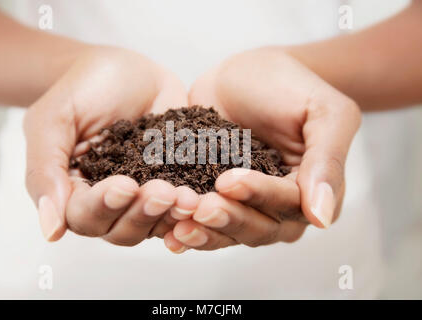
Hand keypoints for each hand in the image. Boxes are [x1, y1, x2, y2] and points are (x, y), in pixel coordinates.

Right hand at [24, 46, 198, 243]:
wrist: (123, 69)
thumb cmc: (82, 90)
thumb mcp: (53, 120)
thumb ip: (46, 172)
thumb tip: (50, 232)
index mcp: (75, 192)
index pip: (85, 217)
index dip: (105, 207)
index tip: (126, 184)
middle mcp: (111, 203)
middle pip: (123, 230)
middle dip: (144, 213)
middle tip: (164, 192)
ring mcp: (145, 195)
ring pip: (156, 223)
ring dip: (173, 215)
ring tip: (191, 198)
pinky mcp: (175, 182)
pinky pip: (184, 203)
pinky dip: (195, 204)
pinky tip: (207, 196)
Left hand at [164, 48, 360, 251]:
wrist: (250, 74)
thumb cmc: (291, 87)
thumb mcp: (324, 113)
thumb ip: (327, 161)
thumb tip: (323, 218)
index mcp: (311, 191)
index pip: (288, 206)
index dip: (259, 196)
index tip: (229, 182)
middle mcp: (279, 207)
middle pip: (257, 228)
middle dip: (229, 218)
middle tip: (201, 207)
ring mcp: (245, 205)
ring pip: (229, 232)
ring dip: (205, 231)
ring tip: (179, 223)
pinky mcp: (215, 197)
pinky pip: (203, 220)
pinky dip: (186, 226)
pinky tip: (168, 233)